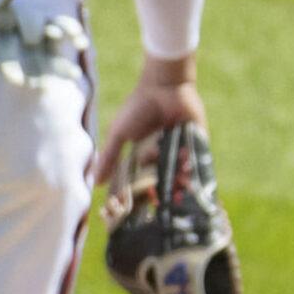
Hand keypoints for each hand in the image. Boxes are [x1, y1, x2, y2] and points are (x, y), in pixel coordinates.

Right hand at [89, 57, 204, 193]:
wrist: (164, 87)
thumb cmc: (138, 108)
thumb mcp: (120, 134)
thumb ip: (109, 157)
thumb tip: (96, 182)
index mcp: (144, 155)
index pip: (142, 181)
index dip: (140, 193)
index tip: (137, 205)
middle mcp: (162, 156)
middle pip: (163, 182)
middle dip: (161, 193)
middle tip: (159, 203)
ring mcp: (180, 151)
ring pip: (180, 175)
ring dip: (177, 184)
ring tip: (175, 193)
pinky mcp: (197, 144)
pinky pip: (197, 162)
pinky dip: (191, 170)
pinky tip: (186, 175)